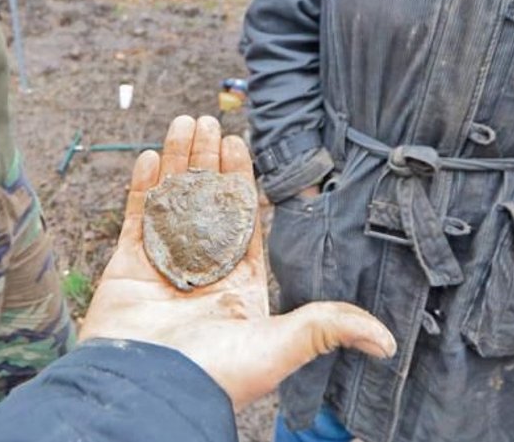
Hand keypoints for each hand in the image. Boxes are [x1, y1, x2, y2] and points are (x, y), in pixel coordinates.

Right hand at [79, 115, 395, 408]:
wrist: (150, 391)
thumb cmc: (215, 375)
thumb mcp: (280, 346)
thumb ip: (325, 326)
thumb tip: (386, 341)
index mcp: (237, 286)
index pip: (242, 219)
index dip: (240, 180)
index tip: (238, 143)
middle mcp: (200, 272)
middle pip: (203, 203)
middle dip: (206, 162)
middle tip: (207, 121)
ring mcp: (162, 269)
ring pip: (170, 203)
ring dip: (176, 164)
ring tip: (182, 125)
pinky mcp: (127, 270)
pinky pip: (136, 221)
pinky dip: (141, 189)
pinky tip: (149, 158)